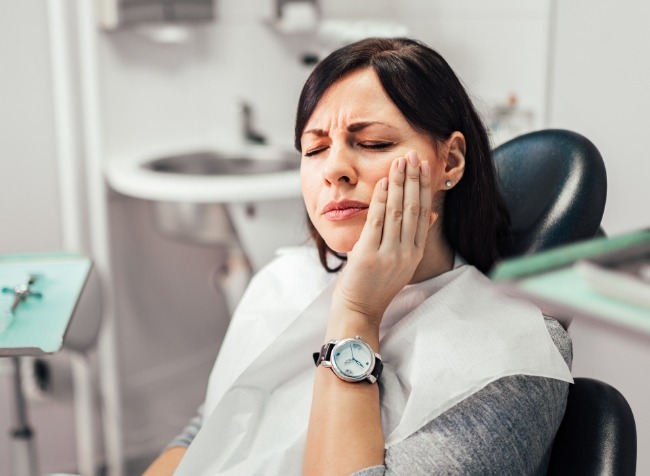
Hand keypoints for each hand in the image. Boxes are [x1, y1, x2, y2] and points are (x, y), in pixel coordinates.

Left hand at [331, 150, 435, 330]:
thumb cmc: (375, 285)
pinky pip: (377, 222)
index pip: (423, 214)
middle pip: (414, 209)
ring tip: (400, 162)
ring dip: (399, 184)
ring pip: (398, 212)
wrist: (359, 310)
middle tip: (413, 155)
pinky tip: (383, 182)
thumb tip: (432, 214)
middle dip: (413, 179)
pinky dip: (381, 200)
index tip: (424, 166)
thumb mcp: (402, 263)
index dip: (424, 188)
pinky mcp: (370, 255)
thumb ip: (415, 238)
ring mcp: (389, 254)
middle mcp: (406, 253)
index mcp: (414, 253)